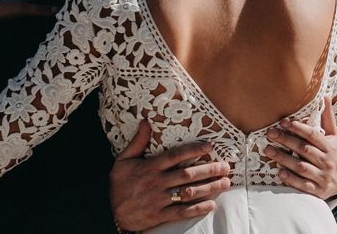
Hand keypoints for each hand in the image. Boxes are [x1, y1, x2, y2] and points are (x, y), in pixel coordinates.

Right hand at [110, 119, 231, 231]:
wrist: (111, 213)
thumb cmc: (120, 185)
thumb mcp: (123, 160)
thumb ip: (137, 142)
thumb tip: (146, 121)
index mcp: (149, 167)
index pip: (175, 156)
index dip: (193, 150)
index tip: (210, 146)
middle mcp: (156, 182)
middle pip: (187, 174)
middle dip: (209, 170)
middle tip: (226, 166)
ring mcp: (159, 200)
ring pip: (188, 192)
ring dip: (209, 187)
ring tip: (225, 182)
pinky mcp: (159, 216)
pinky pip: (181, 212)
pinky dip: (198, 209)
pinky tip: (212, 204)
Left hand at [264, 95, 336, 198]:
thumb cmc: (334, 153)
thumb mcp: (334, 136)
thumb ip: (328, 118)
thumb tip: (324, 96)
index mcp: (330, 146)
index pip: (313, 135)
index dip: (298, 128)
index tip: (283, 122)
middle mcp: (327, 161)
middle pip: (304, 149)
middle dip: (286, 140)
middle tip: (270, 134)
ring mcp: (322, 176)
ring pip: (301, 167)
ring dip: (283, 159)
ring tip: (268, 150)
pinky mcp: (317, 190)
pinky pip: (303, 185)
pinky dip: (291, 179)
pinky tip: (279, 172)